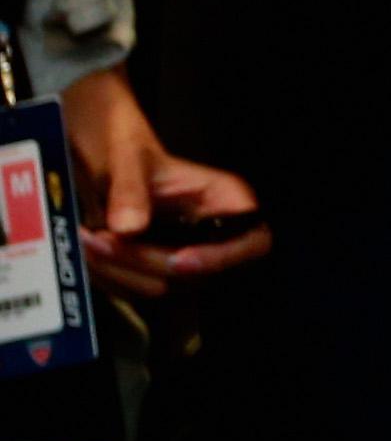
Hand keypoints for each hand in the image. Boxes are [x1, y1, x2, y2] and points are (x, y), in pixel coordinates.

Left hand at [61, 64, 268, 300]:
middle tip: (99, 238)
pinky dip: (111, 277)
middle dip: (144, 261)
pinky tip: (91, 253)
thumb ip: (130, 188)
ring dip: (120, 271)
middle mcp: (217, 238)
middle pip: (196, 274)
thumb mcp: (129, 158)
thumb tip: (129, 228)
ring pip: (164, 287)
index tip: (179, 261)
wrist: (104, 164)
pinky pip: (139, 291)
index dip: (223, 258)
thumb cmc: (128, 149)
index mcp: (229, 203)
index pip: (253, 242)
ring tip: (87, 241)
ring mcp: (188, 261)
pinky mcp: (159, 275)